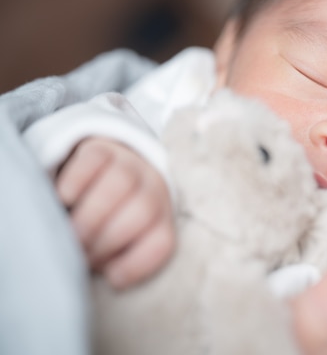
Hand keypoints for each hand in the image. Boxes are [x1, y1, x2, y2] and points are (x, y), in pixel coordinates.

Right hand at [56, 137, 174, 289]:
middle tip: (81, 252)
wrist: (102, 168)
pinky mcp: (101, 148)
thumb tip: (88, 271)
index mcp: (161, 219)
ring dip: (92, 214)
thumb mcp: (115, 244)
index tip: (112, 278)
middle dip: (108, 239)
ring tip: (69, 232)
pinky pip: (93, 161)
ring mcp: (129, 164)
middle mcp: (153, 189)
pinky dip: (76, 183)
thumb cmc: (106, 221)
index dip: (138, 264)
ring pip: (120, 183)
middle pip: (143, 210)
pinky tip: (64, 199)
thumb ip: (112, 258)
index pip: (162, 242)